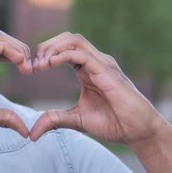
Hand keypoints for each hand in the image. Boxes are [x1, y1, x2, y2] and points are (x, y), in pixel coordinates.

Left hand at [29, 32, 169, 144]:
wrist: (139, 132)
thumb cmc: (113, 123)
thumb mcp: (76, 120)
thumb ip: (54, 120)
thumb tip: (33, 134)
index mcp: (87, 69)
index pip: (64, 48)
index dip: (45, 54)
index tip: (31, 69)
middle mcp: (95, 62)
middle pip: (67, 38)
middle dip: (46, 46)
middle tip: (33, 64)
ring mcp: (103, 64)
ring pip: (74, 41)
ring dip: (53, 48)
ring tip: (41, 64)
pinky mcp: (108, 72)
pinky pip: (83, 55)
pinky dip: (64, 56)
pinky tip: (51, 64)